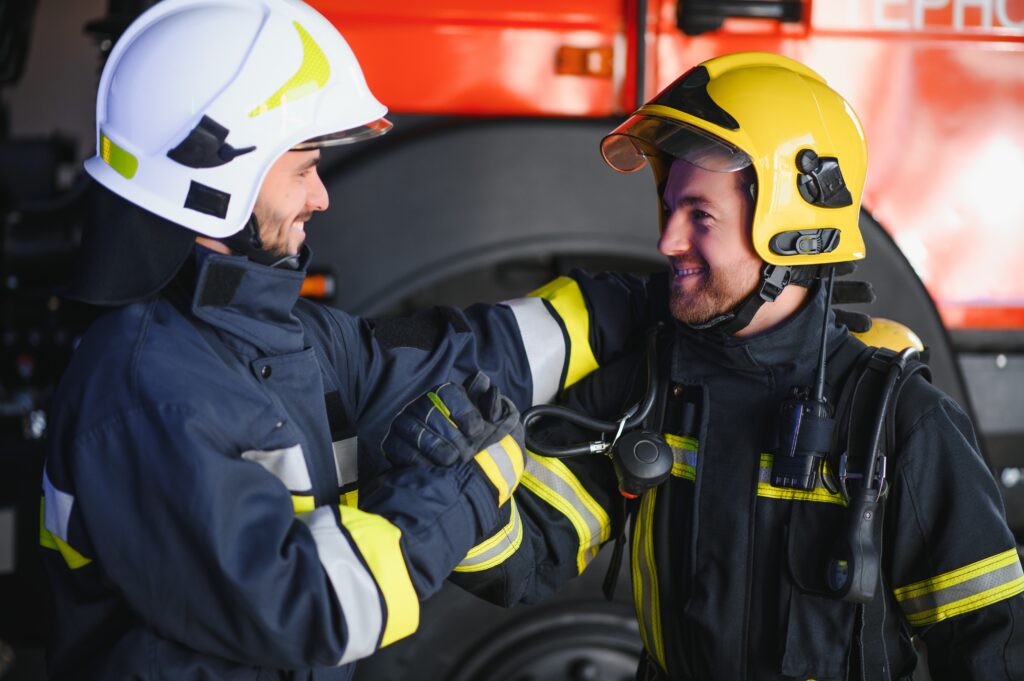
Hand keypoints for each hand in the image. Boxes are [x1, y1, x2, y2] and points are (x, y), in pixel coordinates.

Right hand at [382, 373, 524, 504]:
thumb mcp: (484, 424)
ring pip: (418, 432)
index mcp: (443, 394)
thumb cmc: (468, 442)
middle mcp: (420, 404)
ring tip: (452, 461)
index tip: (476, 431)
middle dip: (455, 438)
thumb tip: (488, 386)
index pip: (450, 393)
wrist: (444, 470)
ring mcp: (402, 423)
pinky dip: (421, 462)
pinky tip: (435, 468)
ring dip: (439, 450)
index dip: (465, 412)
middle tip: (467, 454)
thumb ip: (489, 406)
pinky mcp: (391, 443)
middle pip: (434, 414)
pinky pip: (403, 450)